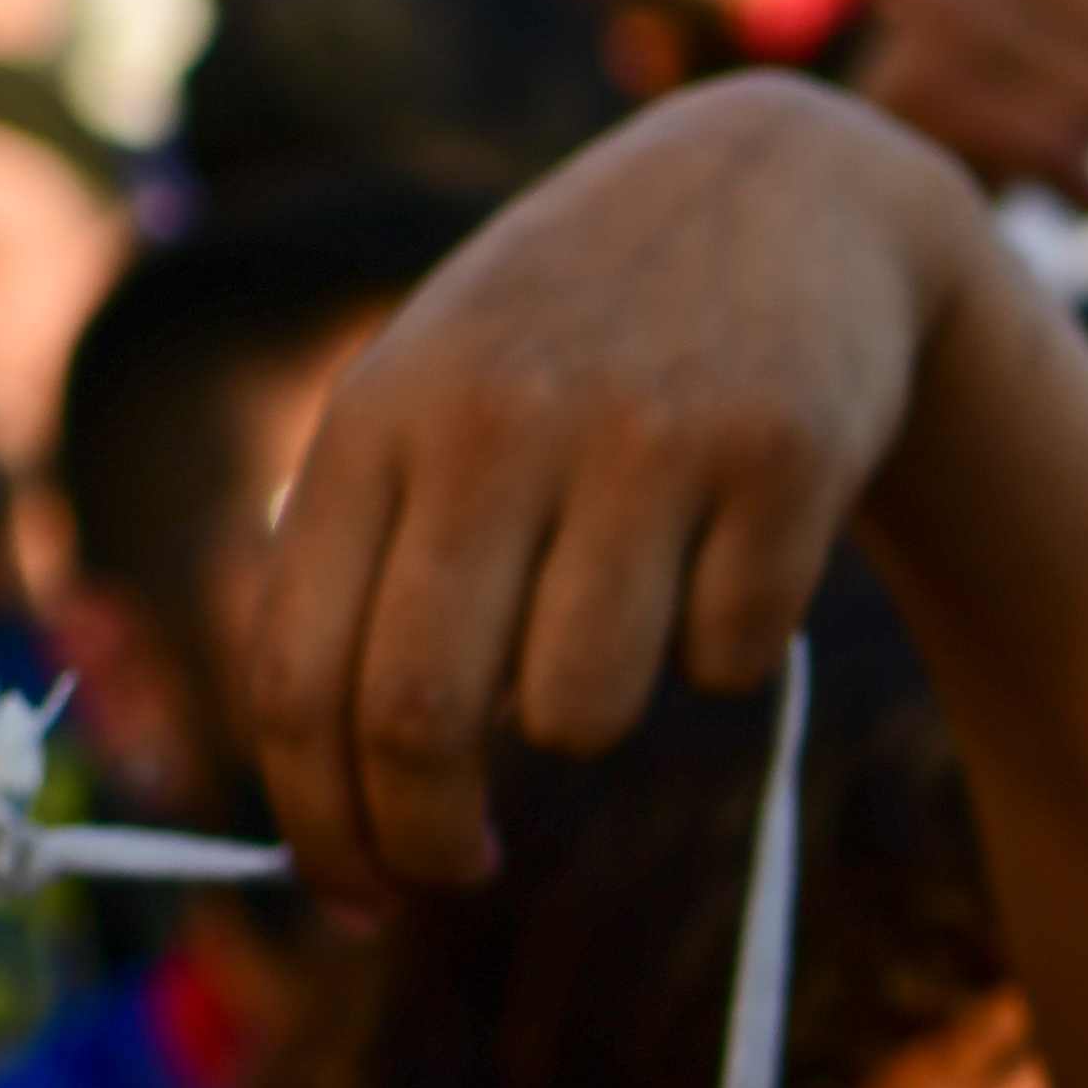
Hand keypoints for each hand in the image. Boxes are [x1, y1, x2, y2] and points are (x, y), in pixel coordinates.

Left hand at [234, 72, 995, 897]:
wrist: (786, 190)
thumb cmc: (575, 349)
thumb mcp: (436, 405)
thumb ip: (368, 572)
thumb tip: (332, 815)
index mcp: (378, 418)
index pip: (301, 674)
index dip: (318, 823)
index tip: (358, 896)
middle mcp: (496, 419)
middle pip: (422, 720)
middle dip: (432, 842)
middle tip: (462, 870)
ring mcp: (644, 434)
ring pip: (582, 712)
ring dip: (597, 710)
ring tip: (620, 615)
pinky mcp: (784, 455)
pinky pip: (728, 660)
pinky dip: (727, 644)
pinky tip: (731, 543)